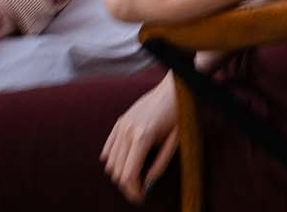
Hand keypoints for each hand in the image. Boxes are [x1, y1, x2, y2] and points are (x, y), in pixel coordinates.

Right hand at [101, 77, 179, 202]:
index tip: (140, 198)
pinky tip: (125, 164)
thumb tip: (147, 185)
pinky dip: (113, 160)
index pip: (129, 175)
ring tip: (135, 177)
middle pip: (117, 171)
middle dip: (127, 185)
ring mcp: (121, 125)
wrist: (173, 89)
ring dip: (120, 173)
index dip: (133, 191)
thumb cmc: (178, 115)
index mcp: (143, 136)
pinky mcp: (119, 121)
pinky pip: (108, 149)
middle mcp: (128, 131)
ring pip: (110, 162)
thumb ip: (160, 165)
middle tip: (139, 191)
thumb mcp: (175, 142)